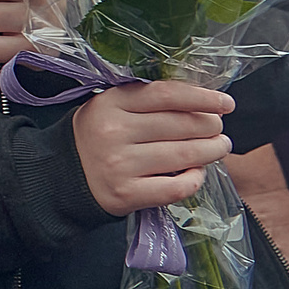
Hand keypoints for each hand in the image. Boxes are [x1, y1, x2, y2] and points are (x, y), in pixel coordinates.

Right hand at [73, 81, 234, 216]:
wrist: (63, 175)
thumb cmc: (97, 137)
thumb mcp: (111, 107)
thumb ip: (147, 101)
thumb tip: (202, 102)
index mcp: (110, 103)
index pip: (166, 94)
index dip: (202, 98)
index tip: (225, 103)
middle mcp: (114, 132)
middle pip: (181, 125)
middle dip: (211, 126)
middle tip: (218, 128)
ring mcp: (120, 165)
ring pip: (185, 155)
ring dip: (212, 151)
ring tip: (219, 147)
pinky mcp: (127, 194)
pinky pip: (176, 187)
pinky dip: (195, 179)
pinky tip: (197, 173)